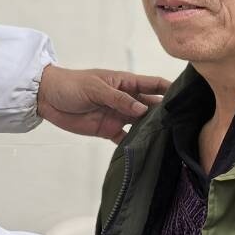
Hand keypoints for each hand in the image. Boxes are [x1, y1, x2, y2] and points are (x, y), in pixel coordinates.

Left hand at [37, 65, 170, 143]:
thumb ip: (118, 99)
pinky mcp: (107, 129)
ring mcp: (118, 115)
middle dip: (164, 112)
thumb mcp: (95, 88)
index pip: (152, 84)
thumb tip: (142, 108)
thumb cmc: (71, 85)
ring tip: (168, 139)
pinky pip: (125, 138)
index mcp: (125, 83)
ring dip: (151, 129)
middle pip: (150, 105)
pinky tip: (145, 151)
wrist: (47, 98)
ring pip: (140, 123)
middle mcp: (125, 99)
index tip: (186, 95)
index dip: (168, 88)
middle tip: (182, 123)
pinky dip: (134, 144)